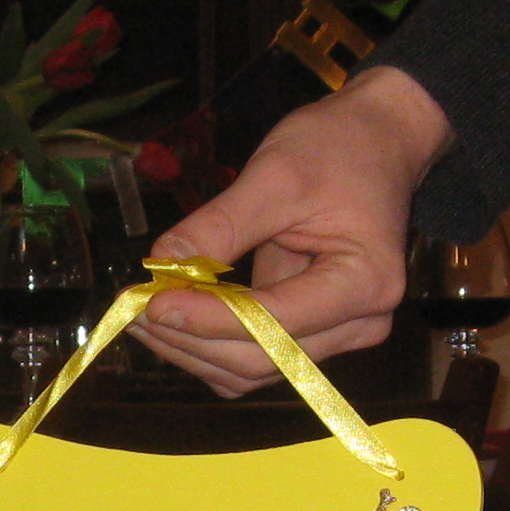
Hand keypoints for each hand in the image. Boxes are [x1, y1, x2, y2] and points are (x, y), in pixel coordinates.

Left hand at [139, 66, 450, 392]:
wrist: (378, 141)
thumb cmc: (337, 148)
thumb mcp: (273, 176)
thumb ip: (218, 227)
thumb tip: (160, 266)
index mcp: (365, 282)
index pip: (273, 323)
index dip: (206, 319)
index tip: (150, 303)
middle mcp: (361, 323)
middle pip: (260, 360)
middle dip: (190, 339)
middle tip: (131, 309)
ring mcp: (341, 333)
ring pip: (253, 369)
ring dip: (193, 350)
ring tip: (141, 314)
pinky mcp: (316, 332)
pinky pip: (256, 356)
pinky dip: (210, 345)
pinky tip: (174, 318)